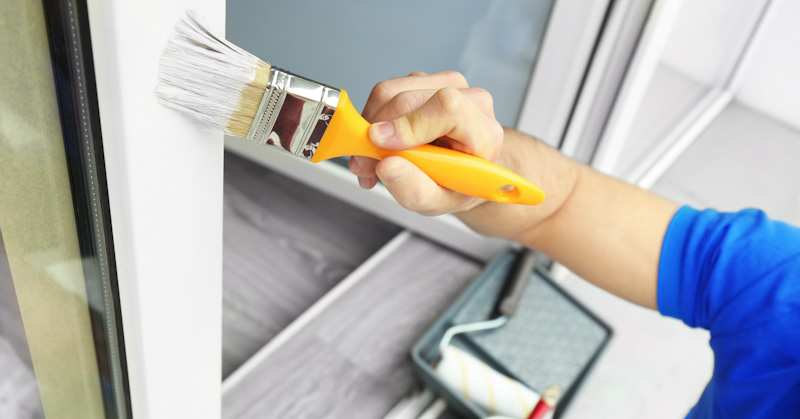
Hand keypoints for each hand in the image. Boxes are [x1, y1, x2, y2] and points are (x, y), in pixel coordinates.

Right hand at [349, 71, 503, 215]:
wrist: (464, 172)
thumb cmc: (457, 185)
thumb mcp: (439, 203)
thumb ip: (415, 190)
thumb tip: (386, 166)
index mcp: (483, 130)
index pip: (448, 108)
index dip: (409, 123)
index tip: (379, 143)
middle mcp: (467, 98)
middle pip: (408, 99)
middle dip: (375, 133)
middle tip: (366, 166)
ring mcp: (444, 85)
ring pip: (390, 92)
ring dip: (370, 127)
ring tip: (374, 160)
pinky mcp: (422, 83)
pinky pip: (385, 94)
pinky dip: (373, 121)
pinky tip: (380, 146)